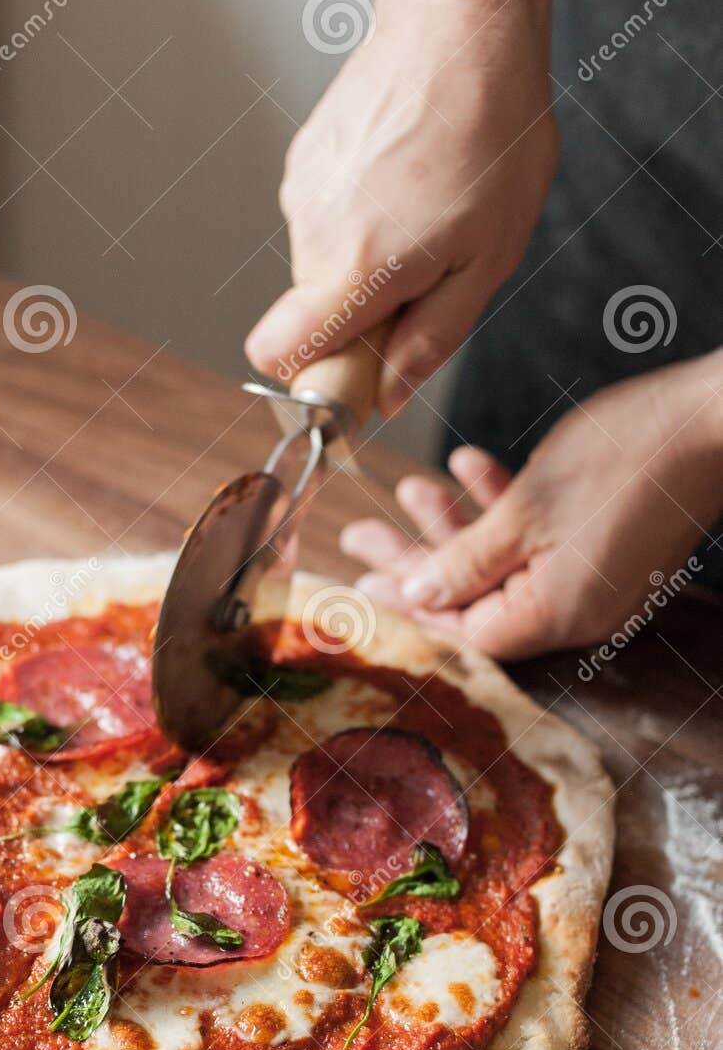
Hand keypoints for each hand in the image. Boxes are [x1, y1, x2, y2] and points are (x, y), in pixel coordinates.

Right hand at [246, 0, 556, 416]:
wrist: (464, 28)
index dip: (311, 379)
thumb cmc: (491, 132)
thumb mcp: (488, 260)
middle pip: (313, 318)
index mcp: (356, 268)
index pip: (278, 355)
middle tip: (425, 276)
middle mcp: (313, 232)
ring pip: (321, 269)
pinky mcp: (303, 162)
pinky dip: (360, 220)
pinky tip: (405, 181)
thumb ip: (432, 339)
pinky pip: (324, 223)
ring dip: (366, 263)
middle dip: (362, 316)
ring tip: (423, 213)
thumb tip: (390, 394)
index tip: (356, 376)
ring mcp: (301, 193)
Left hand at [341, 356, 722, 659]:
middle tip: (362, 534)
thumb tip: (418, 597)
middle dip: (418, 559)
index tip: (361, 580)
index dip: (409, 605)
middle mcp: (576, 611)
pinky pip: (541, 540)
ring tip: (410, 487)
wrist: (716, 418)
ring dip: (456, 524)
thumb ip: (465, 561)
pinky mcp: (608, 546)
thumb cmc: (626, 456)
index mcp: (554, 615)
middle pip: (476, 598)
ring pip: (505, 562)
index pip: (463, 631)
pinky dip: (505, 510)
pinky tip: (471, 465)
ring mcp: (596, 581)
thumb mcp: (524, 509)